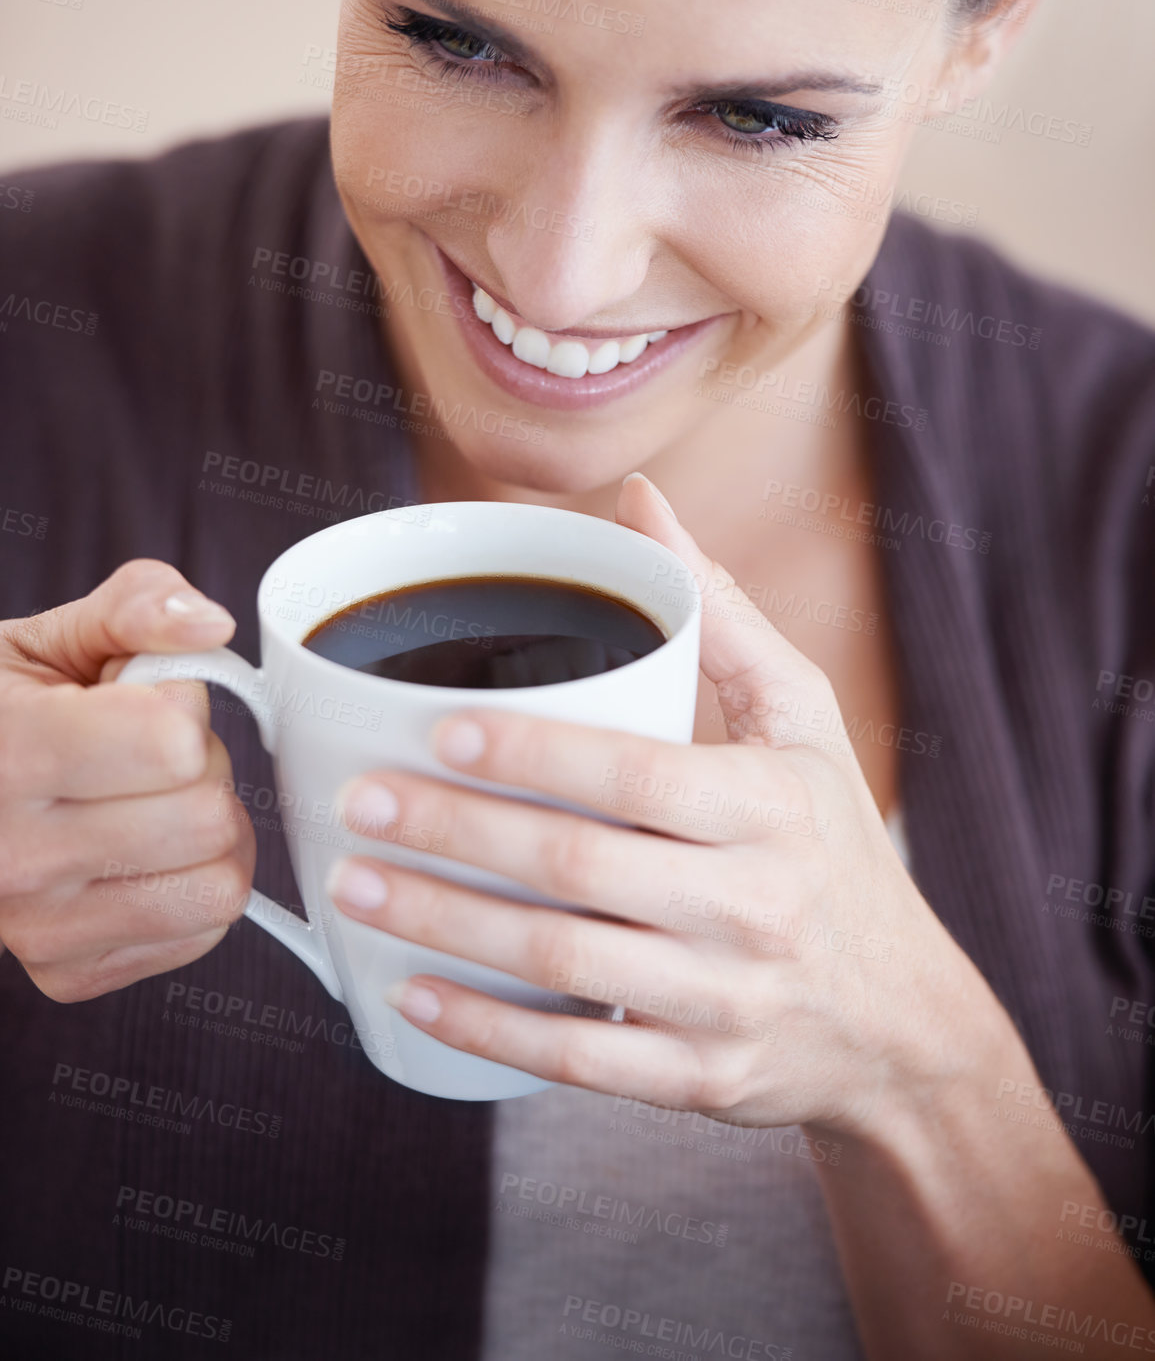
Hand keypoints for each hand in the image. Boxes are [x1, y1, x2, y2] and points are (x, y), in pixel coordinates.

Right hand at [0, 560, 255, 1000]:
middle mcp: (15, 856)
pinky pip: (200, 935)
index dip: (182, 705)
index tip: (144, 699)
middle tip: (151, 755)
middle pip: (206, 818)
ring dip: (209, 836)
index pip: (173, 744)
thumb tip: (213, 626)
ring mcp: (37, 928)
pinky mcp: (66, 974)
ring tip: (155, 803)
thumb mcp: (51, 637)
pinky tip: (142, 854)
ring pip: (217, 889)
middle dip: (201, 770)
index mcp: (10, 754)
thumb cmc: (0, 711)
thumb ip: (139, 606)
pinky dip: (191, 889)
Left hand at [328, 475, 991, 1133]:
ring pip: (562, 963)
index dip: (530, 754)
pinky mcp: (700, 1079)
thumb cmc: (831, 842)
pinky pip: (579, 1063)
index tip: (436, 731)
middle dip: (452, 833)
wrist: (902, 1021)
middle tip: (359, 803)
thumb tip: (642, 503)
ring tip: (355, 887)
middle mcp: (753, 906)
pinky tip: (411, 993)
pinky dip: (487, 1032)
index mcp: (771, 807)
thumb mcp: (802, 718)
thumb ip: (718, 613)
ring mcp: (726, 1002)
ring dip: (444, 925)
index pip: (635, 773)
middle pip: (577, 866)